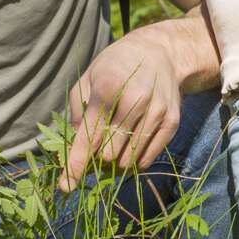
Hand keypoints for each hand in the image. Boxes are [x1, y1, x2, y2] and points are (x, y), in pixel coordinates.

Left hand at [57, 30, 182, 191]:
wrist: (159, 52)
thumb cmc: (115, 67)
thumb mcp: (87, 78)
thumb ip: (76, 112)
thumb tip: (74, 147)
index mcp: (109, 88)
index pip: (90, 136)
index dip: (76, 163)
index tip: (66, 186)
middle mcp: (136, 100)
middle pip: (109, 154)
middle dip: (99, 156)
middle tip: (98, 145)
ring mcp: (157, 112)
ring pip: (130, 160)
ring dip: (117, 160)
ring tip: (115, 142)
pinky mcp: (171, 122)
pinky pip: (149, 158)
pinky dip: (136, 159)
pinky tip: (131, 144)